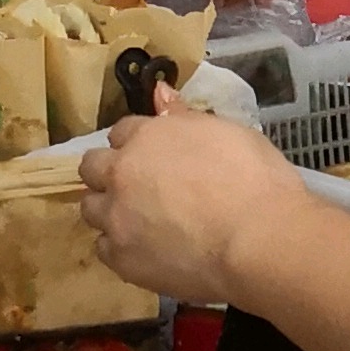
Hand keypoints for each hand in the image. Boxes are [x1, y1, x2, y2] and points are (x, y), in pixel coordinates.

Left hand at [81, 104, 310, 301]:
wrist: (258, 239)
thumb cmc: (254, 179)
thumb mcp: (227, 132)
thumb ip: (185, 116)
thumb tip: (159, 91)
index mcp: (147, 137)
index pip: (121, 131)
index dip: (136, 143)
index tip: (152, 156)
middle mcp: (121, 173)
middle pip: (92, 167)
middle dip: (109, 173)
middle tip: (138, 187)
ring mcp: (116, 218)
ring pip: (91, 209)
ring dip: (109, 210)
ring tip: (140, 222)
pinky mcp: (120, 259)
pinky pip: (104, 249)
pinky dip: (120, 247)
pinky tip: (146, 252)